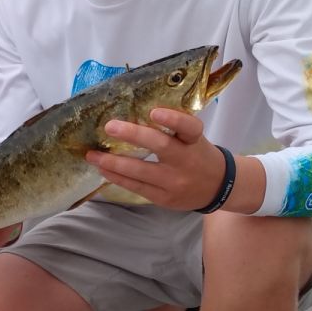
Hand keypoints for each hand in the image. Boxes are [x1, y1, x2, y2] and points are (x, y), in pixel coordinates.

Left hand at [85, 107, 225, 210]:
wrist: (218, 187)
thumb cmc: (198, 154)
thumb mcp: (193, 138)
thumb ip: (172, 128)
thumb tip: (132, 112)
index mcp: (194, 141)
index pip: (189, 127)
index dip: (173, 119)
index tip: (153, 111)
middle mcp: (186, 160)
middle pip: (160, 146)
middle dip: (133, 136)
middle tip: (109, 127)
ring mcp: (175, 182)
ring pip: (141, 172)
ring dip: (113, 163)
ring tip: (93, 155)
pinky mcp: (164, 198)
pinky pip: (137, 188)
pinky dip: (118, 178)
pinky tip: (104, 170)